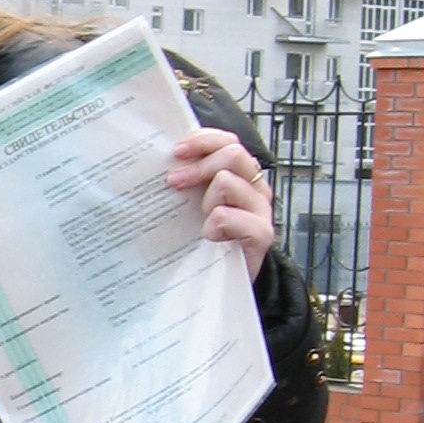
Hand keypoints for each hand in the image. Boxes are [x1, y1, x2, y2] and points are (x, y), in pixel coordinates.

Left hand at [167, 129, 274, 279]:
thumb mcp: (196, 206)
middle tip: (174, 182)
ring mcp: (260, 209)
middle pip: (233, 153)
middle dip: (199, 166)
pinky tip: (211, 237)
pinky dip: (214, 224)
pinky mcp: (261, 233)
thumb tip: (162, 163)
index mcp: (240, 175)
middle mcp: (254, 187)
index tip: (176, 152)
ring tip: (202, 220)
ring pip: (228, 182)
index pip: (228, 141)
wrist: (227, 281)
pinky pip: (229, 215)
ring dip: (207, 200)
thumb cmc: (208, 241)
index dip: (202, 140)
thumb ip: (190, 182)